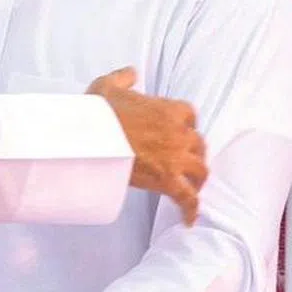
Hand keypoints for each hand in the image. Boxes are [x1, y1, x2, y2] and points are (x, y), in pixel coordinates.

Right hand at [87, 67, 207, 225]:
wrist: (92, 137)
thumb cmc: (99, 113)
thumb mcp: (107, 85)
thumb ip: (123, 77)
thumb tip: (131, 72)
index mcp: (169, 109)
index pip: (190, 116)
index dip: (185, 125)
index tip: (177, 131)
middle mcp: (179, 133)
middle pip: (199, 145)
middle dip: (193, 154)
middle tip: (183, 162)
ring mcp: (176, 158)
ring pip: (200, 171)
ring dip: (196, 179)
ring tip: (189, 188)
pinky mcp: (167, 180)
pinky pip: (188, 198)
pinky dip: (190, 209)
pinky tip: (188, 220)